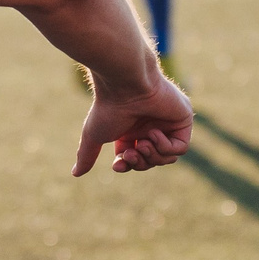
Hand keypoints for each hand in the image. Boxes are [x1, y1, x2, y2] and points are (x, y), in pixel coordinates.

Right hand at [74, 72, 193, 176]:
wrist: (124, 85)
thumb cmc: (108, 107)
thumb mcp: (93, 135)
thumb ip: (86, 155)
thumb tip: (75, 174)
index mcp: (132, 130)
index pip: (135, 159)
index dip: (127, 166)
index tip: (117, 165)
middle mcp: (150, 126)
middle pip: (151, 161)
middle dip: (140, 162)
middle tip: (131, 153)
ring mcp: (168, 123)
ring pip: (167, 158)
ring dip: (152, 156)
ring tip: (142, 143)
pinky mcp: (183, 120)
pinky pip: (180, 148)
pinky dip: (165, 146)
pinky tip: (153, 132)